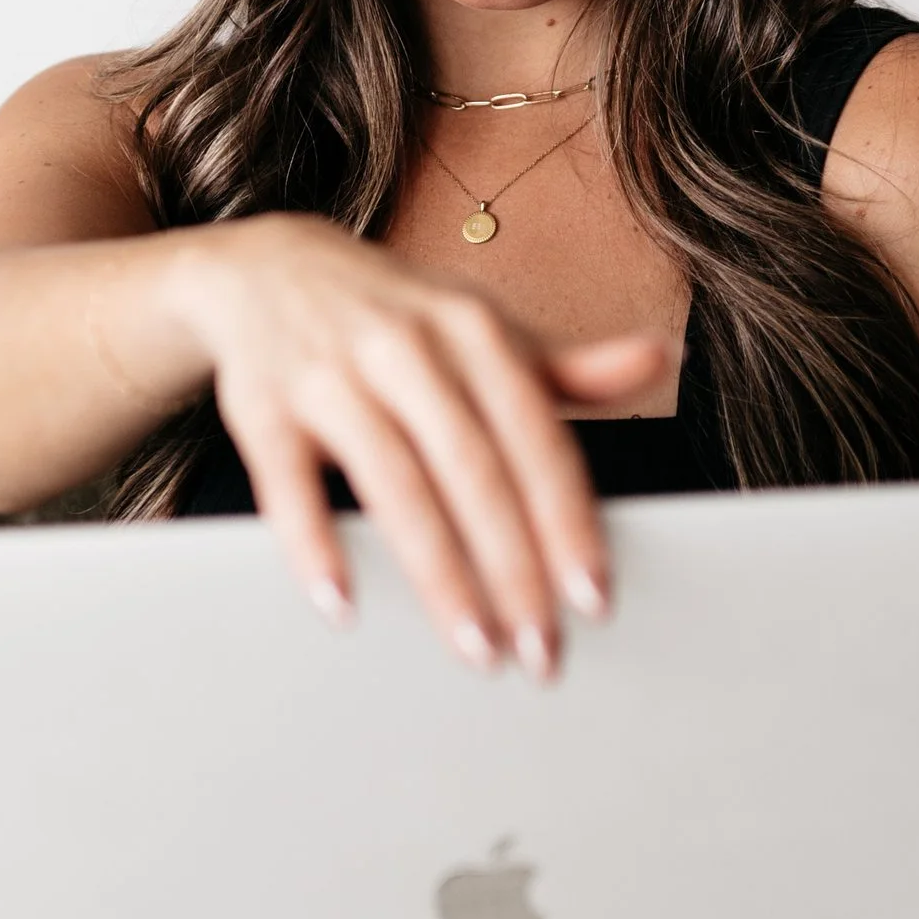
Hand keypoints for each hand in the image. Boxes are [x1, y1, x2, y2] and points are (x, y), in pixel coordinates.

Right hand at [161, 217, 666, 677]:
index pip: (534, 437)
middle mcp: (404, 345)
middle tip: (540, 650)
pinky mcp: (262, 405)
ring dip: (438, 575)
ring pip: (394, 484)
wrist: (262, 268)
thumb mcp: (479, 328)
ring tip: (475, 646)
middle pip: (472, 469)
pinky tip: (343, 605)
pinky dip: (314, 545)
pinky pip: (288, 485)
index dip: (567, 521)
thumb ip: (564, 366)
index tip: (594, 596)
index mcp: (472, 329)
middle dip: (513, 568)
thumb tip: (656, 359)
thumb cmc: (394, 317)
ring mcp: (330, 373)